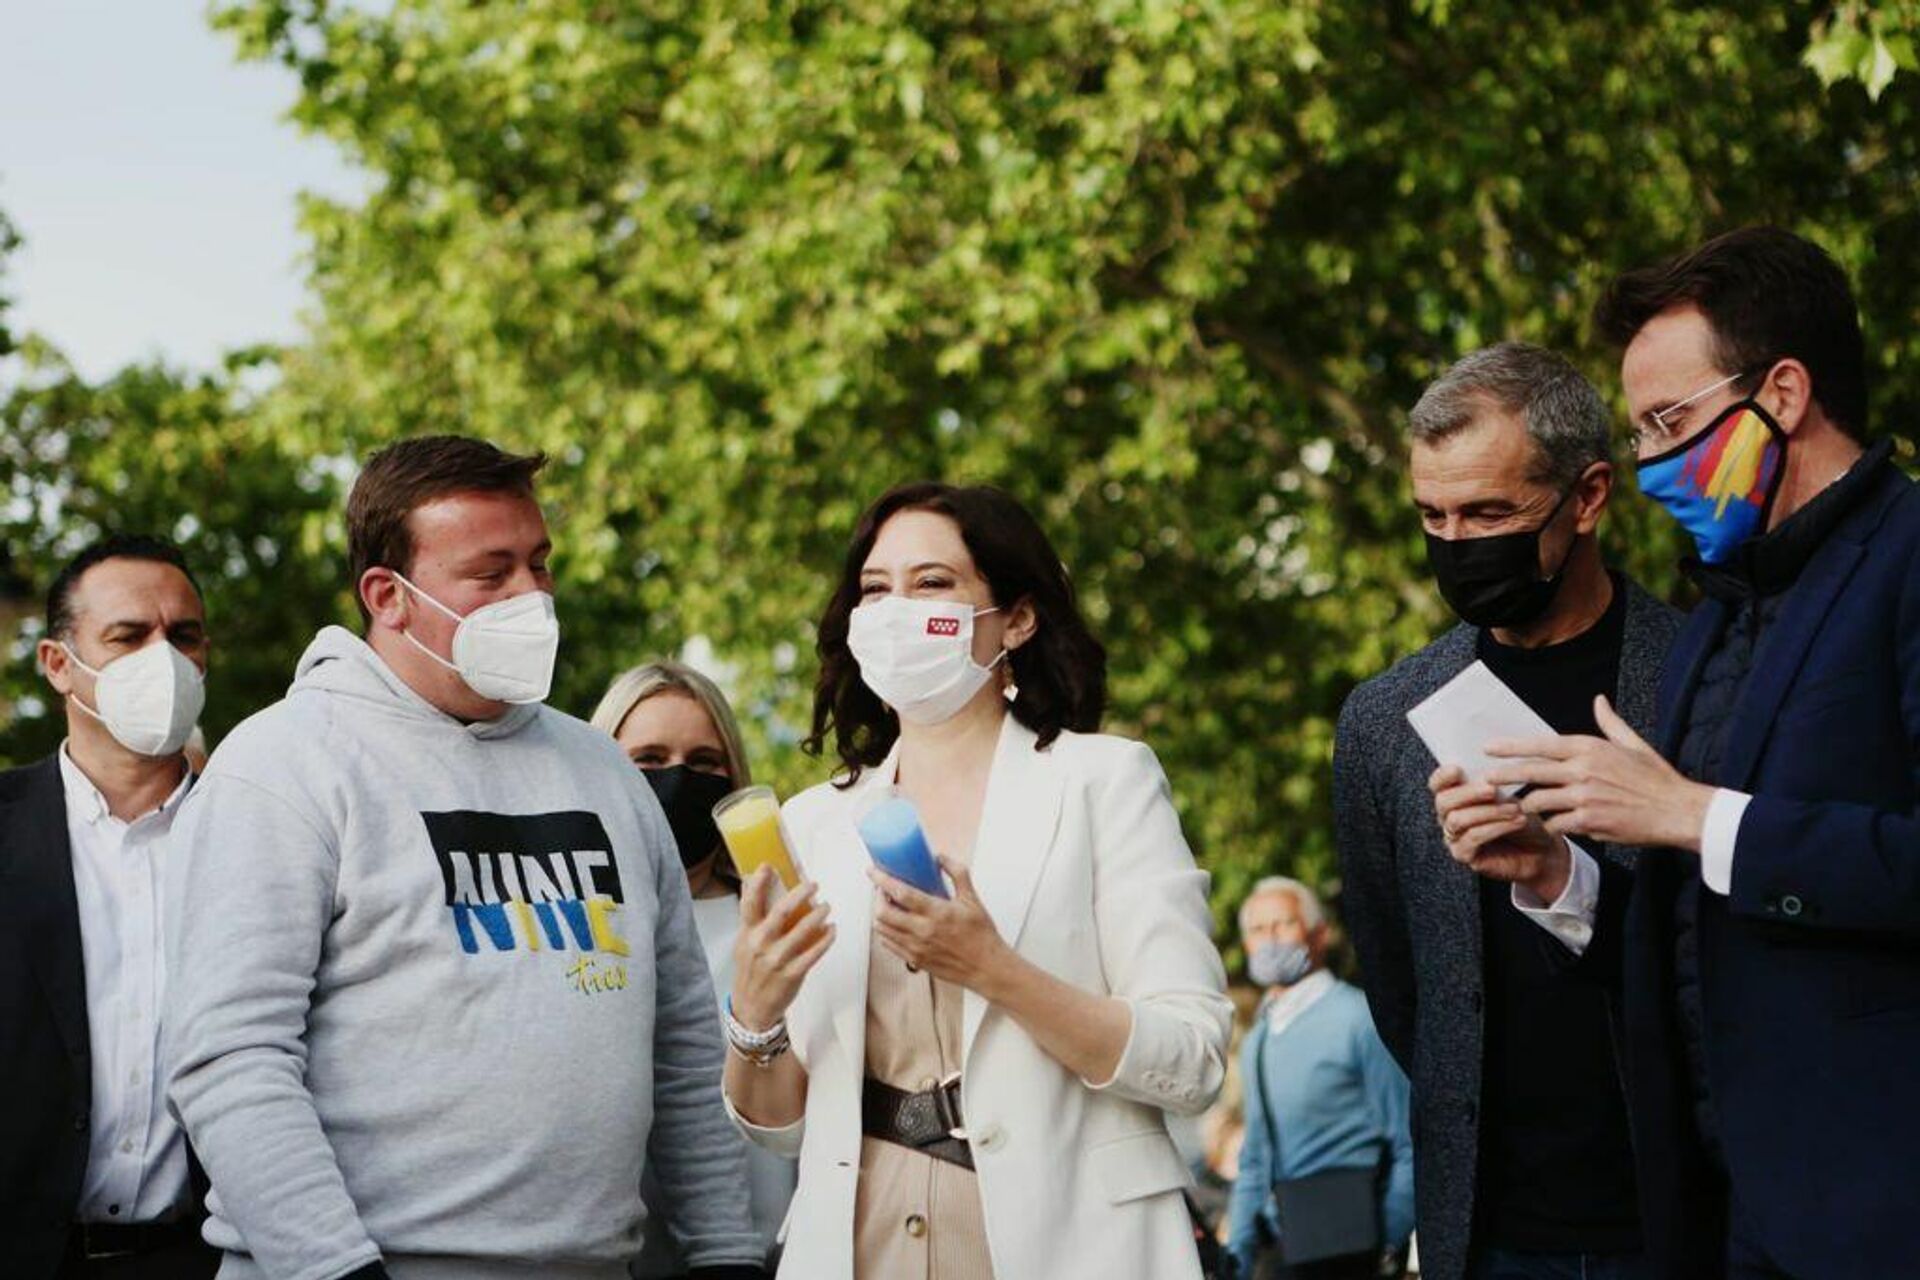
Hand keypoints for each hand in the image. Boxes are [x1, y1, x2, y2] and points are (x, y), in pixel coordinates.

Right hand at [730, 867, 833, 1030]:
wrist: (752, 1008)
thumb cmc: (750, 972)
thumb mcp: (744, 944)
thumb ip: (753, 919)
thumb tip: (757, 888)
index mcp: (747, 934)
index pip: (749, 904)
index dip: (757, 883)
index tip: (767, 867)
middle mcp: (760, 945)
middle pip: (781, 912)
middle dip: (800, 894)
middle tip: (813, 884)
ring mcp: (777, 960)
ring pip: (802, 931)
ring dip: (818, 915)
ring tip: (826, 906)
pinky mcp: (792, 974)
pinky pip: (814, 953)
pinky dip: (825, 939)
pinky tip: (831, 930)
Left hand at [869, 855, 1010, 992]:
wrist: (986, 967)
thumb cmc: (981, 935)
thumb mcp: (972, 899)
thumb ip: (957, 874)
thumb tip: (940, 858)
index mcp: (937, 913)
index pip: (900, 893)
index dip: (882, 880)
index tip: (874, 871)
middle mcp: (923, 931)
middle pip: (883, 913)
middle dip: (877, 897)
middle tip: (881, 889)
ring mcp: (916, 948)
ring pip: (882, 929)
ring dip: (879, 914)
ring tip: (887, 905)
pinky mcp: (915, 960)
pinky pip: (888, 944)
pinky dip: (885, 931)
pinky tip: (894, 924)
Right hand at [1429, 763, 1570, 902]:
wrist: (1541, 847)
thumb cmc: (1522, 815)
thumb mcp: (1510, 792)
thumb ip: (1492, 780)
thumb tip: (1486, 768)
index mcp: (1454, 796)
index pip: (1437, 784)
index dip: (1443, 776)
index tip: (1458, 769)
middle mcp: (1448, 817)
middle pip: (1443, 802)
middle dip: (1467, 793)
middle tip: (1492, 789)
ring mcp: (1454, 838)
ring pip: (1457, 820)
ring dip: (1488, 811)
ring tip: (1515, 808)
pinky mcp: (1464, 855)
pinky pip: (1473, 838)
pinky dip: (1496, 827)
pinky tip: (1517, 821)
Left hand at [1485, 694, 1713, 850]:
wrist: (1677, 811)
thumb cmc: (1656, 778)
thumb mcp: (1633, 744)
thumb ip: (1610, 722)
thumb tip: (1599, 700)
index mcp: (1590, 748)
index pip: (1541, 744)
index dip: (1512, 747)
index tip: (1489, 748)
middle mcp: (1583, 770)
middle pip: (1530, 772)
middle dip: (1503, 776)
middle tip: (1485, 780)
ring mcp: (1584, 797)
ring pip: (1538, 801)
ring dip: (1529, 807)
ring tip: (1524, 809)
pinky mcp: (1589, 821)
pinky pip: (1556, 824)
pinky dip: (1552, 826)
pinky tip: (1554, 825)